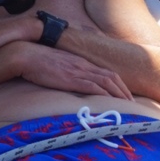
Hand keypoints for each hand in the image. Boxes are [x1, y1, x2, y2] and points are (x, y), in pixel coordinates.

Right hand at [9, 43, 132, 100]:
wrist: (26, 55)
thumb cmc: (37, 61)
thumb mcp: (57, 65)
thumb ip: (67, 71)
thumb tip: (69, 81)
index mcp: (81, 62)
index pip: (106, 72)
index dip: (118, 84)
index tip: (124, 94)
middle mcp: (83, 66)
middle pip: (111, 77)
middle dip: (124, 90)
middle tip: (133, 103)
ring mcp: (78, 71)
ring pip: (107, 82)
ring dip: (119, 94)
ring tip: (127, 105)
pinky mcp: (72, 78)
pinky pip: (94, 87)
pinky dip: (106, 94)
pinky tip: (112, 102)